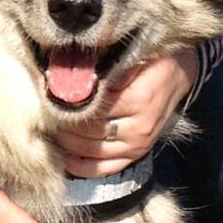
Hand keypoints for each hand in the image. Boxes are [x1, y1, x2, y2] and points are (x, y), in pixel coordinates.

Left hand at [53, 51, 197, 178]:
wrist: (180, 73)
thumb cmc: (154, 59)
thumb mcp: (135, 54)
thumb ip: (108, 65)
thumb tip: (75, 72)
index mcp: (138, 99)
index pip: (93, 109)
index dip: (67, 105)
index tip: (48, 98)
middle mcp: (139, 126)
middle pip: (89, 132)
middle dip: (63, 125)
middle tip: (43, 114)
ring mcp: (139, 144)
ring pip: (94, 152)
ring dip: (68, 145)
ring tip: (50, 131)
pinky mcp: (138, 154)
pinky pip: (106, 168)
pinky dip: (83, 167)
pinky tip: (66, 159)